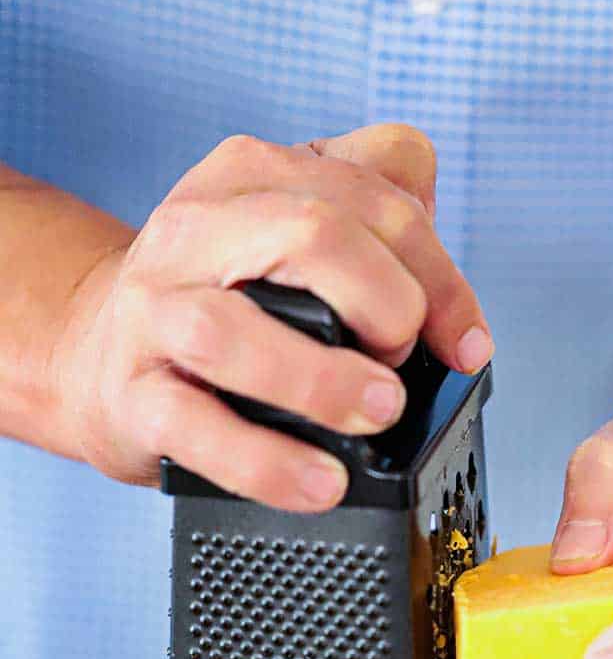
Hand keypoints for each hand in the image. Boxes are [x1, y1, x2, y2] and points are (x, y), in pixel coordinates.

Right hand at [52, 124, 491, 510]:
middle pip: (309, 232)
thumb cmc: (223, 300)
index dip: (440, 277)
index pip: (369, 197)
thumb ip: (377, 215)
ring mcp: (156, 312)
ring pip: (235, 332)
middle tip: (402, 365)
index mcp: (251, 175)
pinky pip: (197, 428)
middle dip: (386, 304)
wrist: (97, 356)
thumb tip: (447, 275)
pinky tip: (319, 483)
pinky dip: (267, 463)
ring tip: (376, 412)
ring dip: (325, 381)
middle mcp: (196, 230)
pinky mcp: (133, 395)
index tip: (469, 344)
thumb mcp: (293, 229)